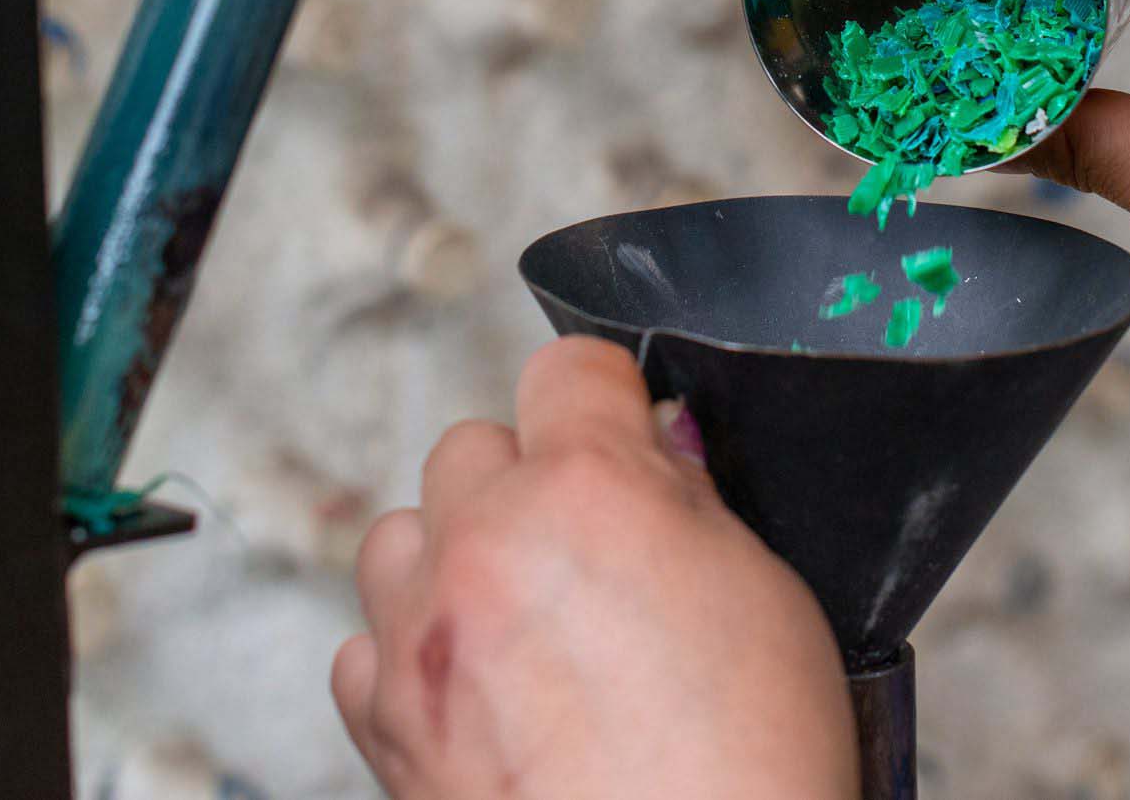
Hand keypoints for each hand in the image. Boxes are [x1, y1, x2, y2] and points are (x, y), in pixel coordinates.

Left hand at [332, 337, 856, 799]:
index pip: (569, 370)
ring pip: (399, 535)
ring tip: (522, 620)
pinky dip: (410, 656)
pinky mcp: (383, 723)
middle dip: (527, 483)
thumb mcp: (765, 595)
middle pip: (473, 447)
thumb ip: (692, 501)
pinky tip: (478, 692)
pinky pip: (363, 646)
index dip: (607, 400)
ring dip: (451, 558)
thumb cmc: (746, 769)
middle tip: (590, 551)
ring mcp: (421, 636)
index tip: (624, 431)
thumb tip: (656, 444)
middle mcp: (487, 545)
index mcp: (589, 491)